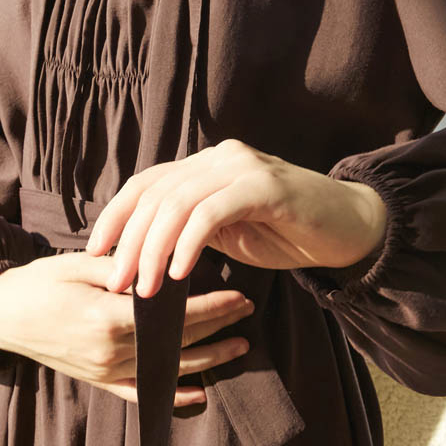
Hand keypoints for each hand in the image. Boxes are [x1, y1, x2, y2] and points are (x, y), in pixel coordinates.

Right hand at [0, 250, 255, 405]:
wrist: (1, 313)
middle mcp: (110, 352)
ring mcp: (104, 371)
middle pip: (178, 344)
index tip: (239, 297)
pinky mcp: (96, 381)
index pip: (175, 318)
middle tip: (248, 313)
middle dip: (218, 328)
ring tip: (238, 348)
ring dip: (207, 361)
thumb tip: (167, 270)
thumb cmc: (40, 282)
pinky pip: (140, 394)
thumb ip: (126, 271)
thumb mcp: (81, 265)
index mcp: (108, 320)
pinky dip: (170, 396)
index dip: (212, 308)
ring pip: (167, 371)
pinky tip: (198, 395)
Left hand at [84, 138, 387, 297]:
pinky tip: (180, 274)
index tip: (94, 251)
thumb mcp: (229, 232)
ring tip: (145, 288)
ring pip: (178, 203)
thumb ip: (191, 231)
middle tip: (115, 281)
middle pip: (155, 193)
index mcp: (205, 166)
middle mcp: (219, 158)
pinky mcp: (265, 185)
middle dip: (129, 240)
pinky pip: (212, 213)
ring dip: (155, 249)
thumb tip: (145, 257)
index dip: (115, 216)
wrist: (352, 227)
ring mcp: (242, 167)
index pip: (146, 184)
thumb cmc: (289, 233)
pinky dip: (190, 244)